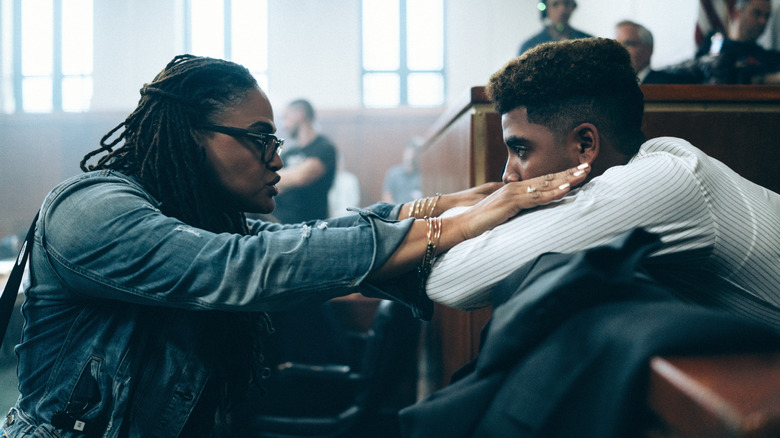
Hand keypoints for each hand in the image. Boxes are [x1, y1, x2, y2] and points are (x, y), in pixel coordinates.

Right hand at [455, 163, 589, 238]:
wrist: (464, 224)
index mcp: (515, 189)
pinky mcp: (511, 202)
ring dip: (566, 180)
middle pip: (547, 178)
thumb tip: (531, 213)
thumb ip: (518, 210)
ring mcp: (513, 193)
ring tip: (582, 174)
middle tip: (587, 167)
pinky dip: (552, 193)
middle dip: (569, 173)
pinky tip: (566, 189)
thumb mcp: (504, 215)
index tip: (577, 172)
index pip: (542, 180)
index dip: (561, 176)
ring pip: (545, 185)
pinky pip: (536, 197)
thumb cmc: (482, 223)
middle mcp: (515, 187)